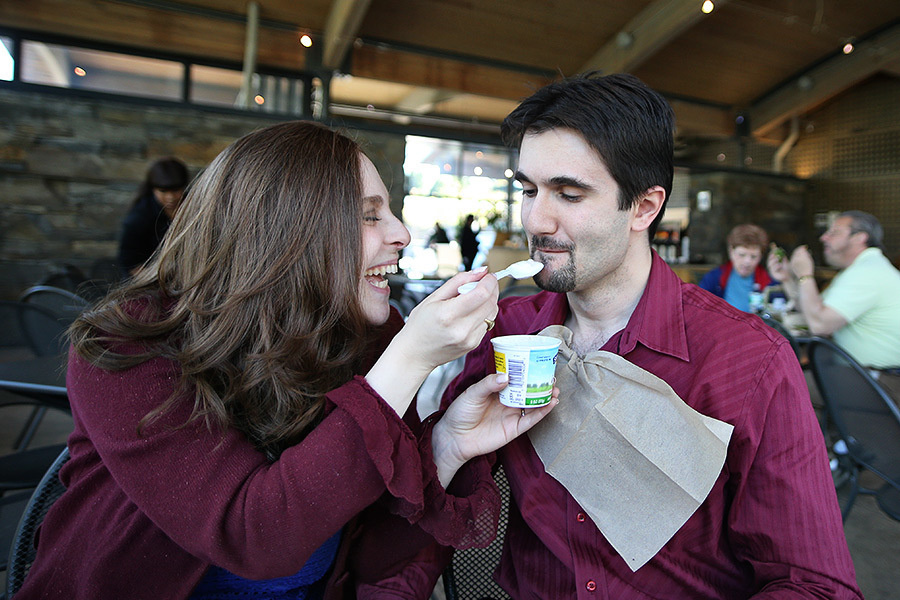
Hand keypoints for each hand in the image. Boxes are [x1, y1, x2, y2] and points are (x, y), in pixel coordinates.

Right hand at [397, 269, 499, 371]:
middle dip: (491, 288)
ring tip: (472, 299)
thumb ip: (459, 281)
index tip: (488, 275)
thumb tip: (480, 271)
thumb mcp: (433, 297)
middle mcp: (461, 329)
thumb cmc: (420, 325)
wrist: (416, 353)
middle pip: (490, 302)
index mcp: (448, 314)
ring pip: (492, 313)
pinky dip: (483, 314)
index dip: (489, 281)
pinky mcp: (474, 344)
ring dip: (488, 301)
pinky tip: (469, 314)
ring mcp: (469, 339)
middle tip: (482, 283)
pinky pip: (487, 323)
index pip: (481, 293)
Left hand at [431, 373, 557, 485]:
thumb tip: (506, 376)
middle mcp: (507, 401)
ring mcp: (512, 415)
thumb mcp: (472, 394)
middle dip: (541, 385)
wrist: (454, 438)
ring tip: (554, 390)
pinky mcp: (514, 429)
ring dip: (545, 398)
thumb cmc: (459, 414)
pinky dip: (542, 412)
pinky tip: (550, 404)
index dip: (527, 372)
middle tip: (551, 377)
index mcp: (497, 390)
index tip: (538, 364)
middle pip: (528, 391)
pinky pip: (531, 420)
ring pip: (533, 405)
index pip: (516, 379)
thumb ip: (488, 384)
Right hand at [766, 245, 790, 280]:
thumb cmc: (787, 269)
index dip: (772, 252)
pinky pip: (773, 269)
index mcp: (773, 262)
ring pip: (770, 264)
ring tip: (778, 258)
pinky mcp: (773, 274)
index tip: (774, 249)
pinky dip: (776, 266)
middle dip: (771, 256)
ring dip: (774, 260)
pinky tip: (780, 264)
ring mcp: (771, 270)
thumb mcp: (784, 260)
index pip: (771, 256)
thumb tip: (779, 248)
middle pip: (769, 260)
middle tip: (775, 253)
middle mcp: (771, 266)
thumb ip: (782, 255)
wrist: (790, 276)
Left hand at [789, 245, 814, 279]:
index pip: (800, 250)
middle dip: (799, 250)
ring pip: (794, 255)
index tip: (805, 247)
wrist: (805, 276)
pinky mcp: (792, 265)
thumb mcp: (809, 260)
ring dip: (797, 253)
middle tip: (802, 249)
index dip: (802, 247)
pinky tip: (798, 257)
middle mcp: (796, 259)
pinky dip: (795, 257)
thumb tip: (804, 249)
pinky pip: (793, 259)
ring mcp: (793, 262)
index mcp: (801, 257)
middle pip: (796, 252)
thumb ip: (806, 254)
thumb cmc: (809, 268)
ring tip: (801, 253)